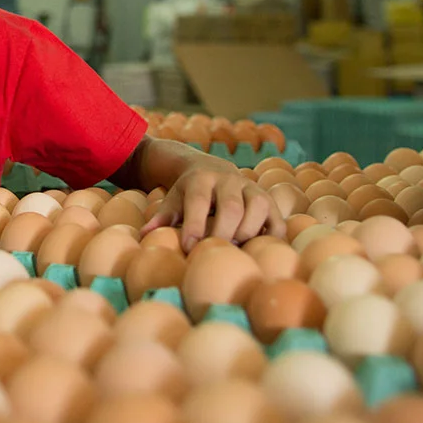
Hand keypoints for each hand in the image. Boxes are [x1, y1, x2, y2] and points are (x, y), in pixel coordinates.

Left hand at [140, 161, 283, 251]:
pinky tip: (258, 251)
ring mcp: (251, 188)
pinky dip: (272, 238)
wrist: (213, 168)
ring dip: (247, 234)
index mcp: (201, 179)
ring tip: (234, 251)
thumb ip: (161, 218)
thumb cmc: (189, 192)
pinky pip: (277, 221)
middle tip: (215, 254)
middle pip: (230, 206)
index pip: (199, 201)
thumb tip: (145, 235)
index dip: (195, 224)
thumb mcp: (172, 199)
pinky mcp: (269, 201)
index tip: (189, 248)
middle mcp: (229, 180)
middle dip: (223, 233)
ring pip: (257, 209)